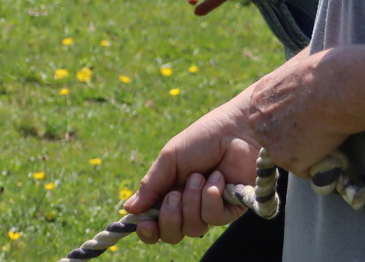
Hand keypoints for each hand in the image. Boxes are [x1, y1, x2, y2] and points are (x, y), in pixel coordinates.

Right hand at [129, 50, 355, 242]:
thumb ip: (150, 186)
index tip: (144, 225)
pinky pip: (213, 218)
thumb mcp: (170, 159)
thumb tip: (128, 209)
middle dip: (170, 217)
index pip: (157, 223)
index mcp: (172, 191)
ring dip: (192, 201)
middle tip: (175, 195)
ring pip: (192, 228)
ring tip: (200, 177)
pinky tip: (218, 179)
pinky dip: (211, 198)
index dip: (149, 230)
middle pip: (172, 234)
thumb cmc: (202, 139)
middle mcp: (191, 204)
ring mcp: (212, 208)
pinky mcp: (233, 210)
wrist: (236, 130)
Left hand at [242, 47, 351, 174]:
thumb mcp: (295, 75)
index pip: (271, 121)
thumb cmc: (325, 76)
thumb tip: (302, 89)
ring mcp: (268, 141)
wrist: (333, 88)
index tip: (308, 118)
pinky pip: (304, 170)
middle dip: (295, 141)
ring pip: (290, 157)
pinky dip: (319, 162)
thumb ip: (289, 90)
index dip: (292, 123)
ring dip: (308, 152)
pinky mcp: (283, 158)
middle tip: (318, 129)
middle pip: (275, 140)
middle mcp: (256, 120)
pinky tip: (327, 142)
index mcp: (258, 99)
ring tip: (324, 132)